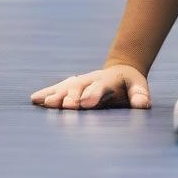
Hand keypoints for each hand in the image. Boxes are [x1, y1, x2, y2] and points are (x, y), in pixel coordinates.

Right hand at [30, 65, 150, 109]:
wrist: (118, 71)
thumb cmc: (128, 85)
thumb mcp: (138, 86)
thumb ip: (140, 95)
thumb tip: (143, 104)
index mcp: (109, 80)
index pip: (100, 87)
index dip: (93, 94)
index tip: (86, 103)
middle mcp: (91, 80)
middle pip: (80, 87)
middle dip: (73, 96)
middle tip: (66, 106)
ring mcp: (80, 82)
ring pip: (67, 87)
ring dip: (57, 95)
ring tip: (48, 104)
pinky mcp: (70, 86)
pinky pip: (57, 88)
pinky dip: (47, 94)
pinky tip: (34, 100)